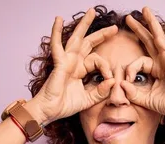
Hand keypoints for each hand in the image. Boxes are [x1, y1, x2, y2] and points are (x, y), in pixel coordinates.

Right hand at [31, 8, 117, 123]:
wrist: (50, 111)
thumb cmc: (64, 105)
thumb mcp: (88, 100)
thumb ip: (100, 92)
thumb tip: (112, 81)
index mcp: (80, 70)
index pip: (97, 61)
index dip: (106, 67)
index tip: (110, 79)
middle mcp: (74, 62)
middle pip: (88, 43)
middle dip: (101, 34)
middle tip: (114, 28)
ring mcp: (66, 61)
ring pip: (77, 38)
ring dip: (85, 24)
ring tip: (92, 12)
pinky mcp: (59, 63)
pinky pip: (57, 45)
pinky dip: (56, 31)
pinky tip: (58, 19)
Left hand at [120, 7, 164, 124]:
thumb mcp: (146, 100)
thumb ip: (133, 93)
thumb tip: (121, 83)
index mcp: (156, 70)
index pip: (138, 62)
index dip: (130, 70)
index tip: (126, 80)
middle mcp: (163, 62)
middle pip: (149, 41)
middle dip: (138, 29)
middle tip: (128, 18)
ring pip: (159, 38)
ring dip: (152, 23)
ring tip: (145, 10)